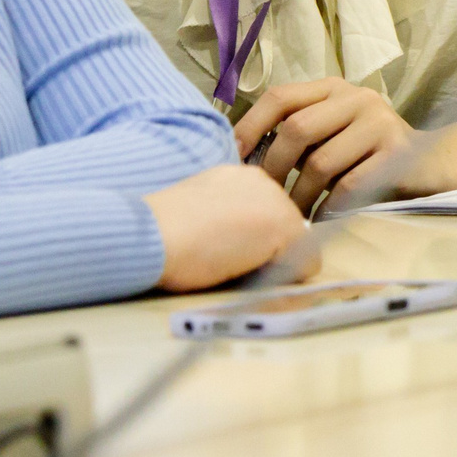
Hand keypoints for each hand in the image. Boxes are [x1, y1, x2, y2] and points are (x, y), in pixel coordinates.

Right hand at [144, 164, 311, 290]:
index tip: (225, 250)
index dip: (252, 242)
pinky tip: (248, 274)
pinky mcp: (285, 227)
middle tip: (230, 262)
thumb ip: (226, 219)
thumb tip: (241, 245)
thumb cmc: (161, 230)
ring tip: (236, 267)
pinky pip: (305, 266)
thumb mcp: (199, 212)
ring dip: (274, 264)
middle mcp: (264, 181)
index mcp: (239, 176)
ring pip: (296, 248)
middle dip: (268, 252)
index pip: (266, 217)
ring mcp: (278, 202)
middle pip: (287, 230)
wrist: (151, 234)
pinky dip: (284, 280)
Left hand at [233, 77, 417, 215]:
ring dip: (300, 195)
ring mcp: (379, 122)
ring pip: (321, 162)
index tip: (234, 155)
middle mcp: (356, 98)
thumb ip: (299, 137)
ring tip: (294, 214)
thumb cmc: (367, 154)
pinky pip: (349, 185)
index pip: (281, 96)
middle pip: (297, 129)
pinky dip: (328, 207)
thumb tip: (245, 157)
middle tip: (266, 195)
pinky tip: (321, 218)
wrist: (431, 163)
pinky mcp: (397, 153)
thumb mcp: (332, 134)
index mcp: (333, 88)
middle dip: (273, 167)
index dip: (251, 124)